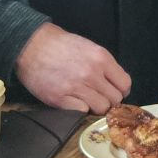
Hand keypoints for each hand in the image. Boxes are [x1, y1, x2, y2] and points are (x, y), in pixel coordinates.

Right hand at [15, 24, 131, 111]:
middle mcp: (92, 73)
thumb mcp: (89, 47)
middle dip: (109, 100)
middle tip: (98, 96)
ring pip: (101, 108)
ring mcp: (76, 87)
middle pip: (114, 99)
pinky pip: (82, 112)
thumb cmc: (61, 45)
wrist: (32, 45)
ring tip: (86, 100)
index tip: (113, 91)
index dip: (121, 90)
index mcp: (101, 58)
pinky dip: (80, 109)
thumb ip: (104, 65)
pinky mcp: (60, 99)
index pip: (125, 84)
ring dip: (96, 107)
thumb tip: (115, 82)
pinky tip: (74, 101)